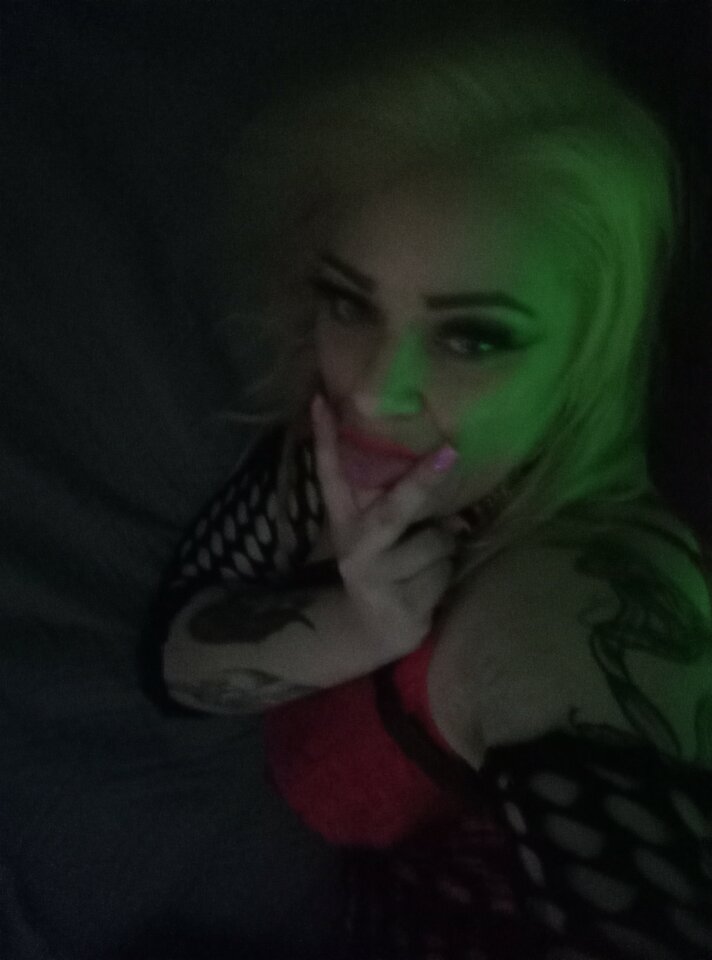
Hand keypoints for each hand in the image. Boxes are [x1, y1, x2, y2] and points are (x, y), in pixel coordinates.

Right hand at [310, 392, 460, 657]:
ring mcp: (376, 579)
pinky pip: (444, 573)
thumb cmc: (388, 566)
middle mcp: (355, 548)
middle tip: (451, 451)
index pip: (331, 475)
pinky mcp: (400, 606)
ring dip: (445, 548)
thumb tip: (451, 490)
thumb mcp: (385, 532)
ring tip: (427, 563)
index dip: (326, 439)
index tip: (321, 401)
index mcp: (345, 522)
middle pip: (394, 510)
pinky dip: (445, 576)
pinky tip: (426, 589)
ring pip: (436, 544)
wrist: (373, 631)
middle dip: (423, 482)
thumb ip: (403, 505)